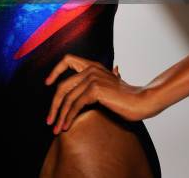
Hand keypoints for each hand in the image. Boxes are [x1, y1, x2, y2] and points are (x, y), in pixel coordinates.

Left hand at [44, 53, 160, 133]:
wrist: (141, 101)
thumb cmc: (128, 96)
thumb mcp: (114, 83)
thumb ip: (109, 76)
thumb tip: (116, 69)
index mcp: (93, 65)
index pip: (68, 59)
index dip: (55, 71)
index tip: (47, 83)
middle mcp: (90, 69)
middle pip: (62, 85)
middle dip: (53, 105)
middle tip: (49, 120)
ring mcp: (92, 78)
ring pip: (67, 98)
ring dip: (59, 115)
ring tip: (56, 129)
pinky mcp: (94, 89)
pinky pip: (75, 105)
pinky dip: (68, 117)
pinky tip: (66, 126)